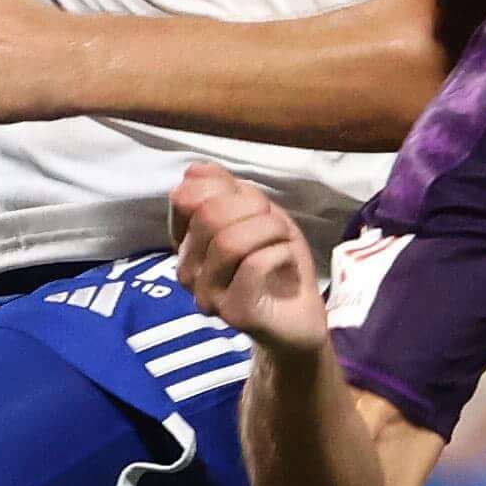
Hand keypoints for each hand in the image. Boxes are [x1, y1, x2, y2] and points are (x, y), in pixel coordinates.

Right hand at [169, 161, 327, 356]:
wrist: (301, 316)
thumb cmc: (277, 262)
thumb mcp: (257, 214)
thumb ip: (227, 190)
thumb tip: (195, 169)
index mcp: (188, 242)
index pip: (185, 197)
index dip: (225, 188)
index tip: (252, 204)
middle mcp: (188, 270)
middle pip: (209, 215)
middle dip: (253, 208)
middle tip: (274, 225)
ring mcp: (207, 294)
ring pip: (231, 241)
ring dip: (270, 230)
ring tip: (281, 242)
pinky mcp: (234, 312)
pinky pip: (255, 265)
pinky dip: (281, 254)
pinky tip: (285, 264)